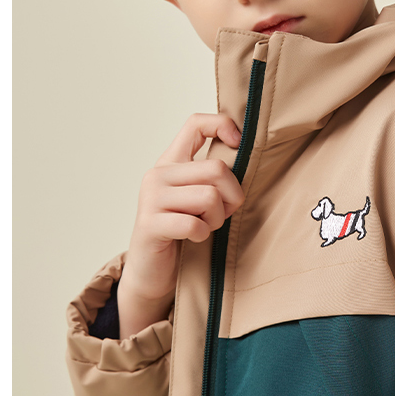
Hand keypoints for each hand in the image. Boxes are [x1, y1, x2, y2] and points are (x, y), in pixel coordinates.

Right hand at [117, 114, 244, 337]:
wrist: (151, 271)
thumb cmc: (181, 232)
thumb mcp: (196, 197)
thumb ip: (211, 176)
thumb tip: (244, 153)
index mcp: (171, 162)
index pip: (195, 124)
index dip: (222, 125)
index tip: (238, 143)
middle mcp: (158, 175)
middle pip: (217, 169)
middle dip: (232, 196)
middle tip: (223, 213)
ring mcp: (151, 198)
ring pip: (209, 197)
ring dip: (216, 218)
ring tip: (206, 226)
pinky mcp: (150, 224)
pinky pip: (195, 224)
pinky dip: (202, 235)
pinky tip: (193, 238)